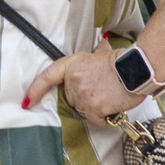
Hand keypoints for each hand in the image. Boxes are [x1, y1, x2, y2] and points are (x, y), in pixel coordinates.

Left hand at [24, 35, 146, 126]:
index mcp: (71, 65)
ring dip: (94, 109)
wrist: (137, 69)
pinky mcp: (94, 108)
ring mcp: (82, 95)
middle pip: (71, 99)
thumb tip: (101, 44)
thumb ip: (95, 54)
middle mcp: (73, 80)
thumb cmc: (122, 61)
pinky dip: (103, 118)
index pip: (47, 77)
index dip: (35, 90)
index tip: (27, 102)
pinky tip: (112, 108)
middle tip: (100, 91)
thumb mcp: (101, 53)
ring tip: (109, 98)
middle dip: (83, 98)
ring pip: (83, 110)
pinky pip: (95, 120)